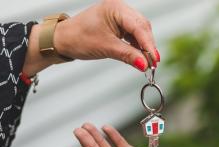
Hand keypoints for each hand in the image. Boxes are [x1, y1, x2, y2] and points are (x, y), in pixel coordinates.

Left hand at [23, 0, 159, 75]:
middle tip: (152, 63)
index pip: (139, 27)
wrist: (63, 39)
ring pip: (139, 31)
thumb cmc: (79, 38)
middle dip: (148, 45)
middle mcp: (120, 8)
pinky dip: (137, 45)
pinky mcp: (118, 24)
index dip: (149, 44)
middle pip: (142, 27)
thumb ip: (128, 55)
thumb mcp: (106, 48)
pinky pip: (133, 34)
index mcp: (115, 8)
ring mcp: (119, 15)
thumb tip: (145, 65)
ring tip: (146, 62)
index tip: (154, 60)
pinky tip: (138, 56)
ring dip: (143, 46)